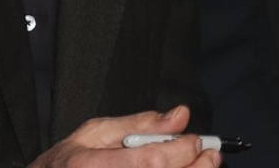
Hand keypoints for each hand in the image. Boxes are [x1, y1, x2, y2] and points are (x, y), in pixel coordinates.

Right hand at [28, 106, 221, 167]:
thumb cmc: (70, 163)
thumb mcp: (95, 132)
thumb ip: (139, 124)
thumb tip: (179, 115)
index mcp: (91, 166)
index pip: (150, 161)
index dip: (181, 150)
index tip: (195, 139)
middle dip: (198, 166)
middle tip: (209, 153)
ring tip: (198, 164)